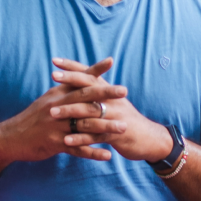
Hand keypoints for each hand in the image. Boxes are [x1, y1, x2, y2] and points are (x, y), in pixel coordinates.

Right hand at [0, 58, 128, 162]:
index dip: (95, 70)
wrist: (11, 137)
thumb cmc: (34, 118)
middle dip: (106, 94)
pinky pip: (78, 148)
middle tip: (125, 91)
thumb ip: (65, 90)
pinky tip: (108, 155)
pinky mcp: (55, 143)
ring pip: (85, 125)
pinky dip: (93, 152)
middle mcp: (58, 107)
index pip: (79, 79)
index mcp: (57, 95)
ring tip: (124, 128)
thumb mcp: (48, 100)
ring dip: (106, 127)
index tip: (111, 61)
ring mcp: (57, 126)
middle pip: (85, 98)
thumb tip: (80, 77)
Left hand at [49, 58, 172, 162]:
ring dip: (70, 112)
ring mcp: (114, 117)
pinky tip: (66, 141)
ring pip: (89, 112)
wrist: (149, 139)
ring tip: (51, 113)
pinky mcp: (115, 135)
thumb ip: (98, 92)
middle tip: (52, 76)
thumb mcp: (114, 103)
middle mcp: (112, 100)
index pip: (89, 74)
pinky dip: (80, 139)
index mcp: (109, 92)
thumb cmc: (125, 120)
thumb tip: (80, 80)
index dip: (73, 67)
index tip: (55, 60)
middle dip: (70, 80)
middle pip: (89, 87)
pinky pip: (95, 136)